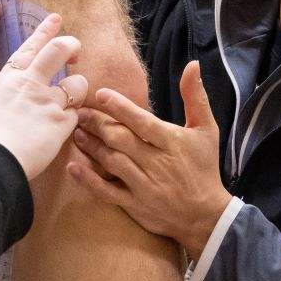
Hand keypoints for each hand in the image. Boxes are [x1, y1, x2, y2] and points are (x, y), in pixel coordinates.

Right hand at [0, 13, 87, 179]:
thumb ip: (14, 93)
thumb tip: (23, 94)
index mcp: (10, 78)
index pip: (31, 46)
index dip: (46, 31)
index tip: (56, 19)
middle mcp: (31, 83)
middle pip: (59, 50)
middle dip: (71, 45)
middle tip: (75, 52)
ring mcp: (48, 101)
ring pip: (78, 83)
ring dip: (78, 90)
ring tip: (71, 101)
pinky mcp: (62, 122)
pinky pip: (77, 114)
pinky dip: (72, 120)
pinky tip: (61, 128)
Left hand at [67, 60, 230, 253]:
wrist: (205, 215)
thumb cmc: (204, 168)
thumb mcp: (207, 130)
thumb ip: (195, 97)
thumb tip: (192, 65)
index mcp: (172, 142)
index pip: (142, 122)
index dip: (120, 108)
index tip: (100, 94)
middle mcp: (156, 163)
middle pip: (121, 140)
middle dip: (97, 125)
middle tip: (79, 112)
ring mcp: (144, 186)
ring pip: (111, 162)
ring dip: (90, 146)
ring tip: (75, 132)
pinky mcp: (134, 205)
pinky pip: (107, 192)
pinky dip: (88, 180)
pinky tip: (73, 167)